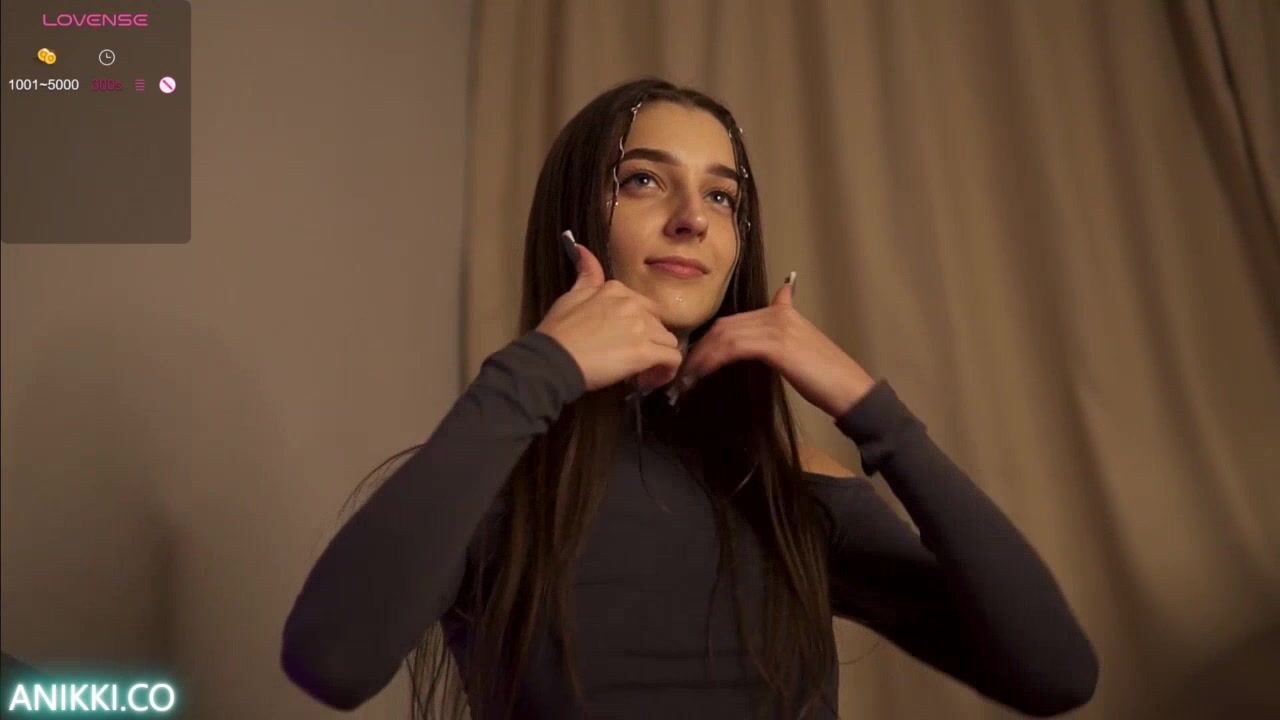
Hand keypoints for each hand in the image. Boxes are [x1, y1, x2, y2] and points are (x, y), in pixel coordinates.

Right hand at [536, 240, 683, 392]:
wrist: (552, 358)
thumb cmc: (558, 331)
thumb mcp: (570, 296)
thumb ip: (586, 275)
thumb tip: (582, 249)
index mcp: (616, 290)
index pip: (643, 308)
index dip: (639, 327)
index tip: (625, 343)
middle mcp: (633, 304)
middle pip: (658, 325)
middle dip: (650, 343)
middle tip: (632, 361)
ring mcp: (641, 328)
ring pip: (669, 342)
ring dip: (659, 357)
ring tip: (641, 373)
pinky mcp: (645, 352)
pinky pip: (673, 359)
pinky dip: (666, 371)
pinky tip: (649, 380)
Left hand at [672, 272, 876, 417]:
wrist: (850, 389)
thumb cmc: (825, 379)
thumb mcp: (799, 350)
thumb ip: (776, 340)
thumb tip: (751, 345)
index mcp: (782, 311)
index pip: (734, 320)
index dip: (709, 339)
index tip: (693, 360)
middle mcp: (778, 313)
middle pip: (725, 325)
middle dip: (699, 348)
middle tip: (682, 372)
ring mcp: (777, 326)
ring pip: (725, 336)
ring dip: (700, 358)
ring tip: (686, 379)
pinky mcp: (776, 344)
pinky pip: (733, 348)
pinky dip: (712, 361)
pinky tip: (700, 375)